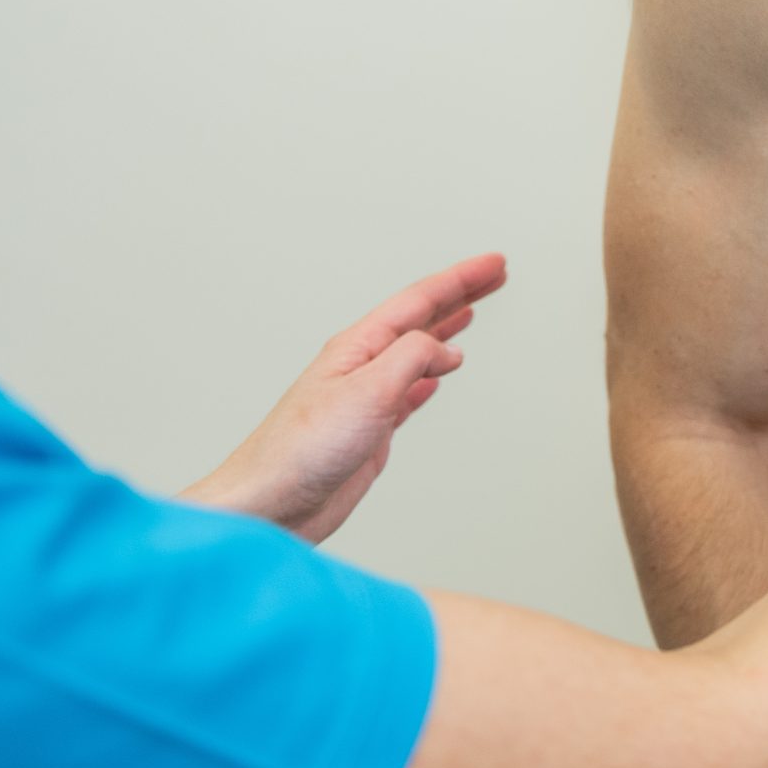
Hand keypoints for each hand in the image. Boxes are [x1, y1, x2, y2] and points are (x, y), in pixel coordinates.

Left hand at [182, 254, 507, 542]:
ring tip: (471, 313)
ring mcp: (367, 397)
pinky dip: (431, 377)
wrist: (272, 503)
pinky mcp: (371, 429)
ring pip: (418, 352)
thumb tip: (447, 350)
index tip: (494, 264)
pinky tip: (439, 376)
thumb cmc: (301, 449)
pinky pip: (410, 391)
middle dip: (459, 295)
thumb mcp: (367, 390)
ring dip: (446, 331)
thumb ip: (412, 358)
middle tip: (494, 276)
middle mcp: (362, 365)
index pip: (419, 300)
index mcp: (358, 347)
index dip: (460, 280)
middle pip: (420, 319)